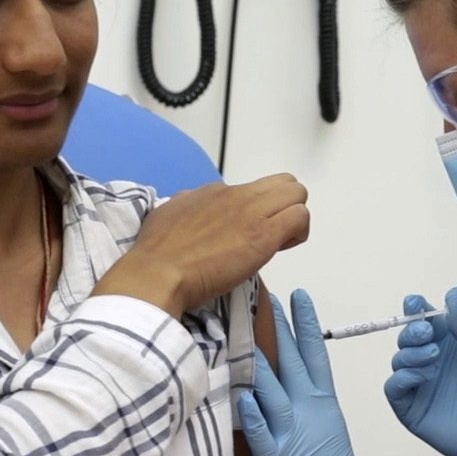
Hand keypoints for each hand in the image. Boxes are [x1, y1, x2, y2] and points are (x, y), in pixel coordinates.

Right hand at [97, 176, 309, 315]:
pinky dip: (297, 234)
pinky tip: (279, 250)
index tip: (248, 232)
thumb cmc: (157, 253)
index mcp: (215, 192)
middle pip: (284, 183)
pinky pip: (299, 218)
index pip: (253, 189)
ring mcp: (252, 212)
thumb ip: (188, 207)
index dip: (258, 210)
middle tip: (274, 234)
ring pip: (297, 195)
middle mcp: (237, 195)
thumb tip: (192, 206)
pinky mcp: (264, 235)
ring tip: (278, 244)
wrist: (158, 272)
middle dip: (286, 206)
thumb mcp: (169, 213)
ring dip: (294, 220)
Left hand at [238, 290, 410, 455]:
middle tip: (267, 296)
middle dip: (279, 327)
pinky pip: (261, 431)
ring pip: (272, 388)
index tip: (300, 295)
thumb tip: (276, 388)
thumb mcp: (324, 434)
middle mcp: (310, 412)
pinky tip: (240, 393)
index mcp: (324, 405)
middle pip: (293, 361)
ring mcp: (293, 435)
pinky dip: (252, 412)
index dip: (306, 323)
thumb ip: (303, 409)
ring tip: (242, 331)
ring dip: (258, 361)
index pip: (315, 354)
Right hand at [383, 288, 456, 455]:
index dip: (415, 309)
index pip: (424, 320)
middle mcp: (430, 362)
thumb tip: (452, 292)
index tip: (415, 303)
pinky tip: (424, 376)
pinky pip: (394, 387)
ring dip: (411, 353)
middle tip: (428, 334)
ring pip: (398, 359)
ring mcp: (420, 385)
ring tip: (434, 357)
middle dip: (412, 330)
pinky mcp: (412, 409)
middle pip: (406, 337)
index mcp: (449, 344)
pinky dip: (403, 377)